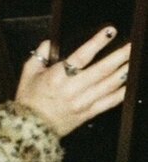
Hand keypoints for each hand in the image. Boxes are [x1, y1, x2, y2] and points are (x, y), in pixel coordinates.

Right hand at [15, 26, 129, 136]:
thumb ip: (39, 55)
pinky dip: (121, 93)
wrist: (28, 131)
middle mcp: (72, 89)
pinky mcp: (86, 114)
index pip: (82, 56)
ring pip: (108, 85)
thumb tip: (48, 42)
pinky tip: (129, 85)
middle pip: (102, 70)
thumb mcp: (28, 74)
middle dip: (120, 56)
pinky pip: (108, 103)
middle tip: (132, 44)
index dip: (98, 42)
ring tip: (133, 60)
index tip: (110, 31)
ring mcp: (82, 103)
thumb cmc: (28, 102)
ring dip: (124, 71)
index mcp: (57, 77)